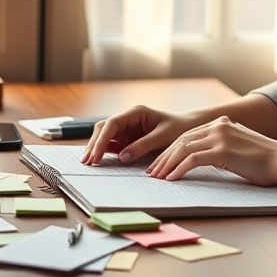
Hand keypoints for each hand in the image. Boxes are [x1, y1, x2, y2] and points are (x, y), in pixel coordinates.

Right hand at [80, 105, 202, 165]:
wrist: (189, 129)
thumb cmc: (178, 129)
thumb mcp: (162, 138)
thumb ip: (142, 146)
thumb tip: (122, 157)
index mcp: (136, 112)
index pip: (112, 124)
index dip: (102, 140)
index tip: (96, 155)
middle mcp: (128, 118)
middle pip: (104, 129)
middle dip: (95, 144)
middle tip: (87, 162)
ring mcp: (127, 128)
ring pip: (105, 136)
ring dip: (97, 148)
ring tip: (89, 163)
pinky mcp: (128, 138)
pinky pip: (113, 144)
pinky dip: (105, 152)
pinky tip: (98, 161)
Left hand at [147, 116, 276, 186]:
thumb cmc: (266, 161)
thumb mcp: (239, 147)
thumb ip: (222, 147)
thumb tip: (205, 158)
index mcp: (222, 123)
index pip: (188, 135)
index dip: (171, 150)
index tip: (161, 163)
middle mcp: (219, 126)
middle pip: (182, 140)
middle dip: (165, 157)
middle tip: (153, 172)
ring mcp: (220, 136)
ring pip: (183, 148)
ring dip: (167, 164)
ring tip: (158, 178)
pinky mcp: (222, 150)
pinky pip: (192, 160)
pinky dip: (179, 170)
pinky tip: (172, 179)